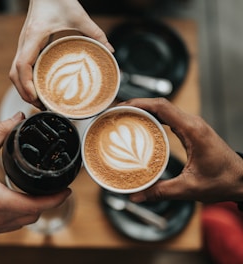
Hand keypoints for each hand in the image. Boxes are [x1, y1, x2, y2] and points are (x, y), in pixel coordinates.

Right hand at [9, 0, 112, 108]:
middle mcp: (24, 43)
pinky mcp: (27, 46)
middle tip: (41, 106)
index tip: (36, 97)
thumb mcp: (78, 15)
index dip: (26, 84)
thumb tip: (109, 50)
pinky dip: (25, 81)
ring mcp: (23, 45)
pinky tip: (38, 88)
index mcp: (33, 37)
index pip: (22, 65)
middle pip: (14, 74)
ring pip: (14, 73)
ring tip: (38, 101)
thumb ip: (95, 32)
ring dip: (23, 88)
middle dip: (24, 93)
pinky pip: (20, 68)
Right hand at [119, 98, 242, 202]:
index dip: (139, 103)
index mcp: (192, 130)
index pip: (162, 106)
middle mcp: (192, 123)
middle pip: (159, 104)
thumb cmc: (223, 181)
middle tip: (116, 113)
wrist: (242, 180)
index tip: (121, 107)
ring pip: (163, 109)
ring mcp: (192, 125)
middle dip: (136, 105)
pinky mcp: (191, 130)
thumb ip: (160, 191)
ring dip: (144, 110)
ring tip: (124, 117)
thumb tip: (136, 195)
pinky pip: (168, 117)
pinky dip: (152, 117)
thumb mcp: (189, 188)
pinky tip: (141, 126)